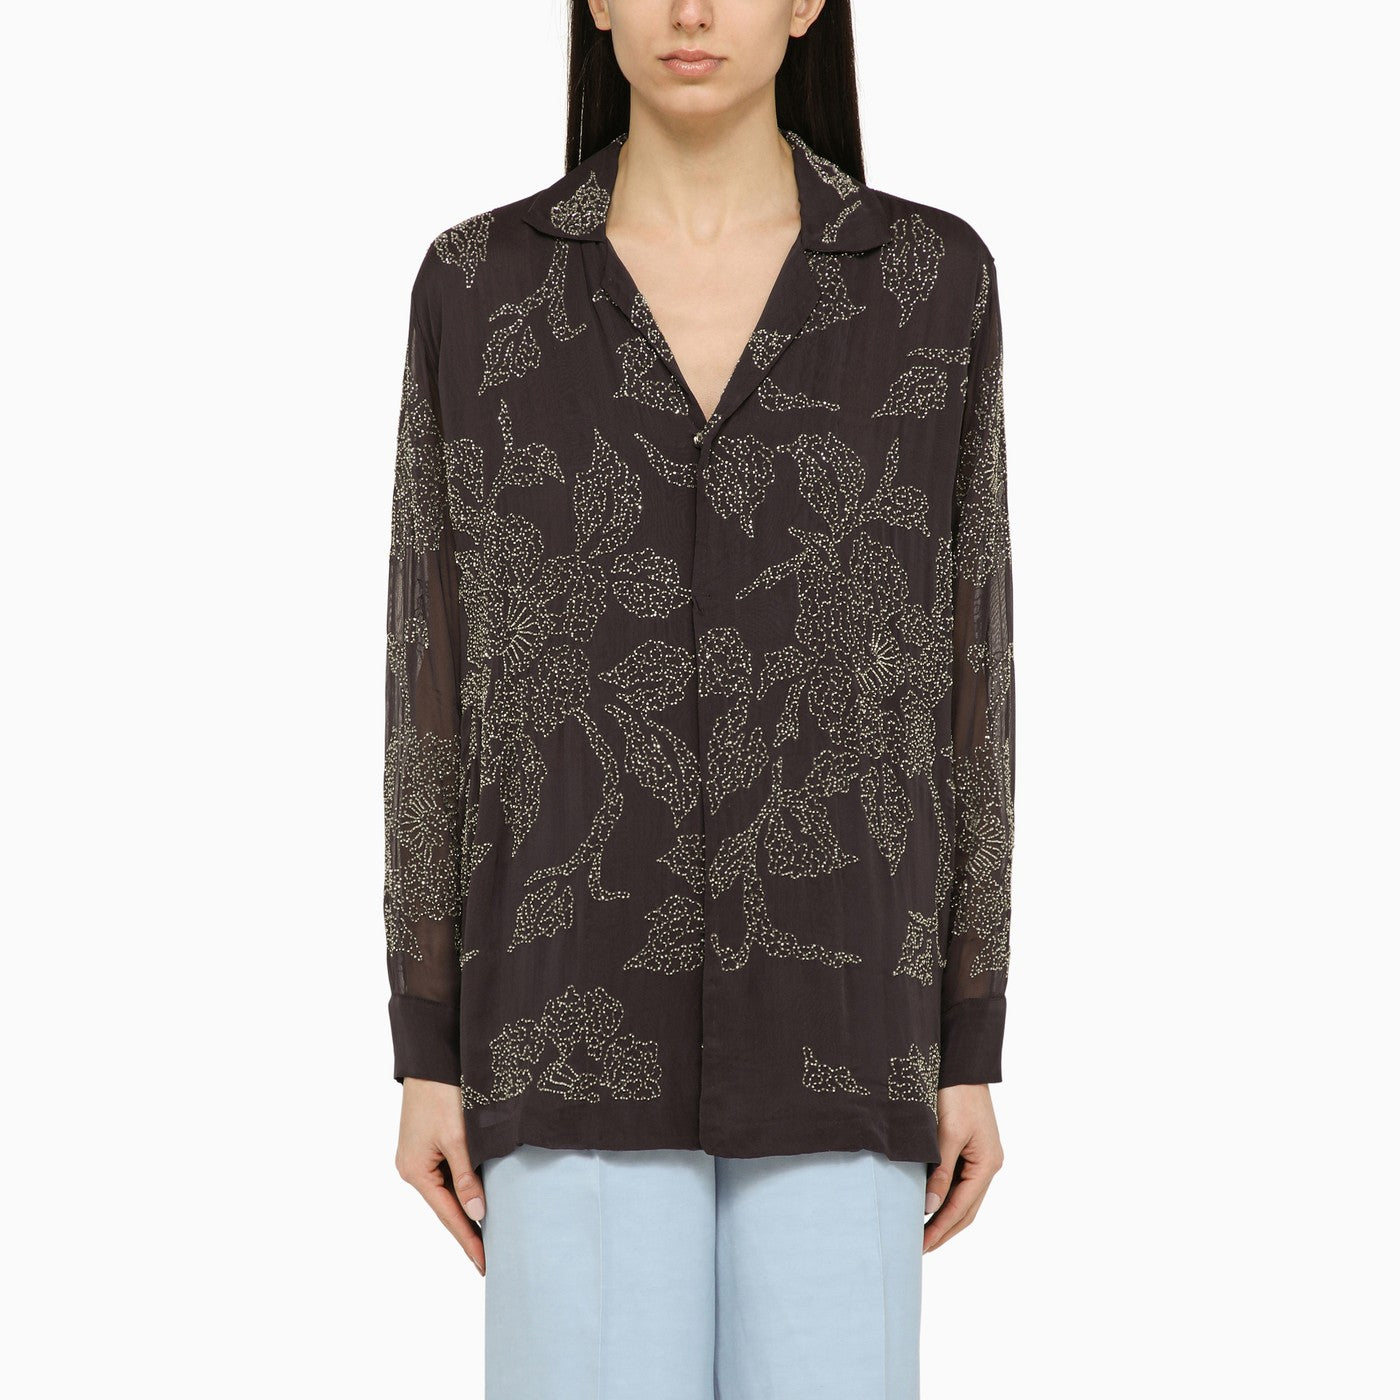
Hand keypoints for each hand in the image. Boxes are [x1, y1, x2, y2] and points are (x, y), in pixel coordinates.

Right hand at [395, 1077, 486, 1275]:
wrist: (431, 1058)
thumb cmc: (442, 1094)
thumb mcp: (458, 1139)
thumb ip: (467, 1179)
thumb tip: (478, 1215)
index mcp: (416, 1171)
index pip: (449, 1216)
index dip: (469, 1240)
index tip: (486, 1265)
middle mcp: (413, 1168)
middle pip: (447, 1206)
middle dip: (470, 1229)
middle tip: (493, 1256)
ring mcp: (419, 1156)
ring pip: (449, 1190)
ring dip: (468, 1207)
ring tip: (491, 1234)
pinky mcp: (427, 1144)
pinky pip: (448, 1174)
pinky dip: (464, 1187)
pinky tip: (480, 1198)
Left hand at [922, 1083, 1003, 1252]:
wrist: (962, 1060)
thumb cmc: (956, 1093)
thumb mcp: (947, 1133)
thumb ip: (941, 1171)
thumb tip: (929, 1206)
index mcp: (987, 1163)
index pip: (961, 1208)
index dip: (940, 1229)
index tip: (919, 1246)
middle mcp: (987, 1164)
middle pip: (966, 1209)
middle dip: (943, 1230)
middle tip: (917, 1248)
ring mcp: (980, 1156)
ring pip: (963, 1198)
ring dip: (943, 1216)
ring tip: (921, 1233)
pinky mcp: (969, 1146)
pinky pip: (958, 1181)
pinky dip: (944, 1196)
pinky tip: (927, 1201)